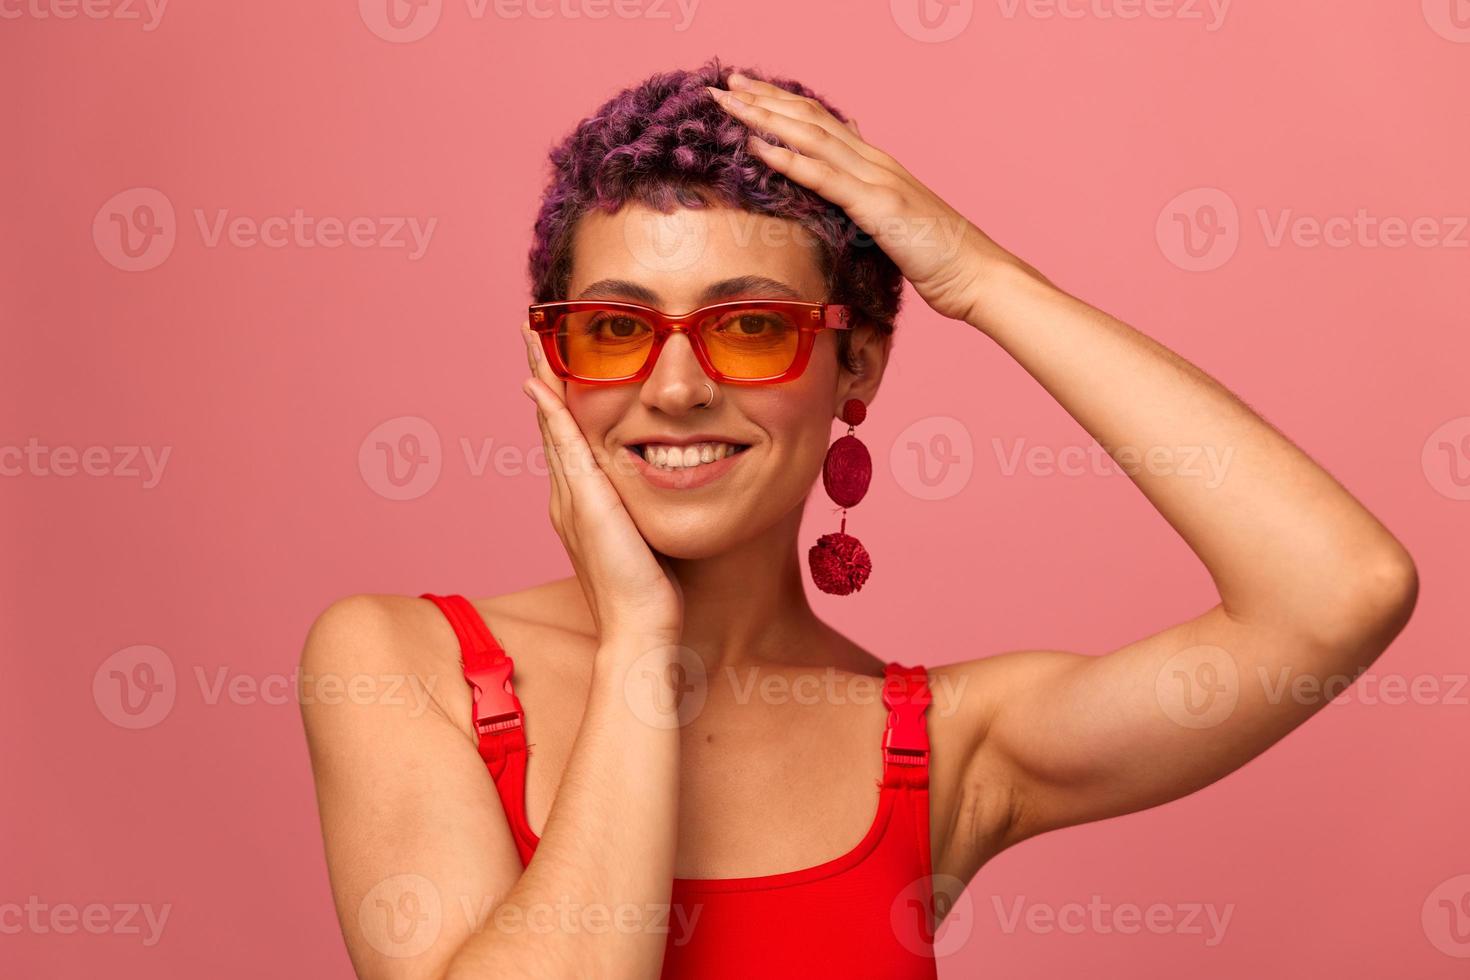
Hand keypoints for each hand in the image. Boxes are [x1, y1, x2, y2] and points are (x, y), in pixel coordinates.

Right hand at [520, 322, 684, 644]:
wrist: (640, 630)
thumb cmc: (651, 592)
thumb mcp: (647, 535)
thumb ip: (642, 508)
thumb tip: (667, 484)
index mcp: (582, 502)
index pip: (569, 437)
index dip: (562, 398)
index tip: (557, 361)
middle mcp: (567, 496)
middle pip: (552, 422)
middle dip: (544, 376)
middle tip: (533, 332)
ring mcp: (571, 499)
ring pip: (553, 427)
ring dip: (543, 381)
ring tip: (532, 341)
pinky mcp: (584, 504)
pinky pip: (564, 449)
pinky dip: (554, 414)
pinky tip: (543, 384)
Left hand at [706, 73, 1030, 324]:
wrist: (979, 276)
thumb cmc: (940, 259)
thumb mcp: (895, 225)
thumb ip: (868, 206)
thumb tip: (843, 198)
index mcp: (877, 165)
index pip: (821, 123)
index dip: (783, 104)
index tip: (749, 91)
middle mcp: (874, 162)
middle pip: (810, 119)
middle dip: (765, 98)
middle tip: (727, 80)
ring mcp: (876, 181)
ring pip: (811, 137)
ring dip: (765, 117)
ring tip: (729, 101)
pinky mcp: (877, 207)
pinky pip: (824, 178)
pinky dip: (788, 159)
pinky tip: (757, 147)